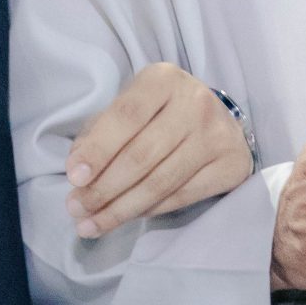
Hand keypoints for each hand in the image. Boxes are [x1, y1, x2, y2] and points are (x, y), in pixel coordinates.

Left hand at [66, 64, 252, 237]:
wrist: (216, 120)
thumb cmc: (159, 112)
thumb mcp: (129, 107)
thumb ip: (100, 132)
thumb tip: (78, 171)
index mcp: (163, 79)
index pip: (125, 117)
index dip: (98, 150)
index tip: (74, 178)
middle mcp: (195, 103)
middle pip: (141, 156)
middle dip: (103, 189)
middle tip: (76, 209)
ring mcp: (217, 136)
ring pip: (160, 183)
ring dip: (120, 209)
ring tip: (91, 224)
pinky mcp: (231, 165)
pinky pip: (181, 197)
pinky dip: (148, 211)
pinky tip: (126, 217)